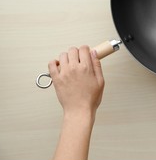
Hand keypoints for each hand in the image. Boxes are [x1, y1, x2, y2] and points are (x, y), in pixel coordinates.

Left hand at [48, 45, 104, 159]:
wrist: (79, 110)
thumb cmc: (90, 99)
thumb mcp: (100, 81)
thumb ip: (97, 65)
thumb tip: (94, 53)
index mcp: (86, 67)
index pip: (84, 49)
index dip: (85, 49)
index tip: (86, 53)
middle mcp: (74, 68)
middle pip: (73, 50)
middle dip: (76, 52)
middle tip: (78, 59)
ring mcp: (64, 73)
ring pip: (62, 55)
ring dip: (66, 57)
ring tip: (69, 64)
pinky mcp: (56, 79)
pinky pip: (51, 64)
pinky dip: (54, 63)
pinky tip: (59, 66)